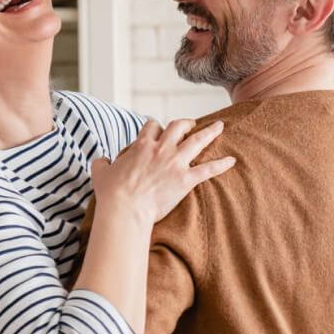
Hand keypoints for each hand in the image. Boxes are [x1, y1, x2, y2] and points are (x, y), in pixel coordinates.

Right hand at [91, 119, 235, 223]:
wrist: (125, 210)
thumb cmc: (112, 193)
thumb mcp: (100, 172)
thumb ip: (102, 162)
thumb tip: (102, 160)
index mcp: (142, 146)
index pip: (153, 126)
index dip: (157, 127)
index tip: (160, 130)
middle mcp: (161, 149)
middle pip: (178, 126)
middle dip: (186, 123)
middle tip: (192, 124)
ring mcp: (175, 163)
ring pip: (197, 141)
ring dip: (210, 132)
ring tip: (220, 126)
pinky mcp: (186, 179)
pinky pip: (209, 169)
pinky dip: (222, 164)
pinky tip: (232, 160)